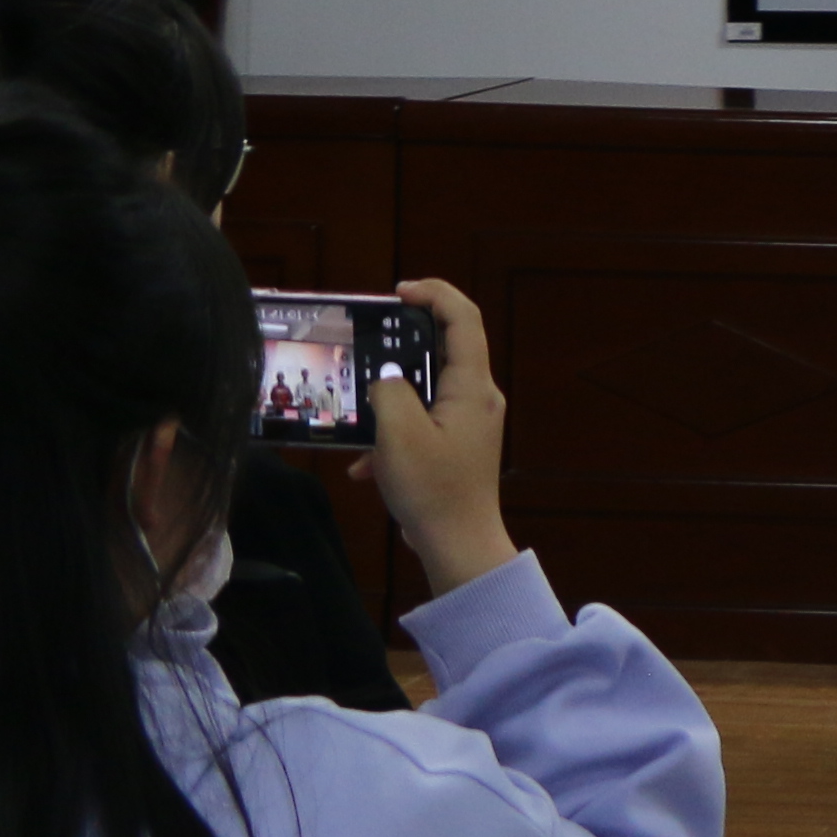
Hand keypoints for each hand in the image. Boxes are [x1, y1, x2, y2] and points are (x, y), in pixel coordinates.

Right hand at [365, 276, 515, 594]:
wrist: (456, 545)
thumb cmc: (433, 488)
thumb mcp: (398, 434)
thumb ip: (389, 391)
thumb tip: (387, 380)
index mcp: (474, 386)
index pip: (464, 318)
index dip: (435, 294)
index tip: (399, 292)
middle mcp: (478, 398)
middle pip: (443, 352)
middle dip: (400, 350)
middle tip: (365, 349)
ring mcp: (469, 423)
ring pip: (424, 393)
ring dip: (389, 405)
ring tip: (358, 416)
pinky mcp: (455, 448)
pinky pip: (421, 426)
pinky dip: (393, 439)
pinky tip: (366, 467)